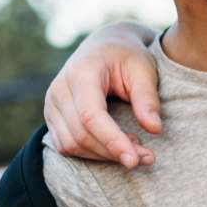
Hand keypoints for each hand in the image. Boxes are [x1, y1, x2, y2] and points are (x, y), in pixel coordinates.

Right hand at [43, 23, 162, 167]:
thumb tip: (155, 129)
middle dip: (114, 152)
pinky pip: (66, 146)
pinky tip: (116, 147)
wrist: (105, 46)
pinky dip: (92, 154)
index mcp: (82, 73)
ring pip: (72, 144)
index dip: (112, 141)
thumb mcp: (144, 70)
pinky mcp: (52, 117)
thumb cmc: (127, 56)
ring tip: (136, 150)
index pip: (91, 115)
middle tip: (147, 157)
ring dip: (104, 156)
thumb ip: (148, 99)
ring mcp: (51, 104)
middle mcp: (59, 89)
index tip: (134, 160)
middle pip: (81, 134)